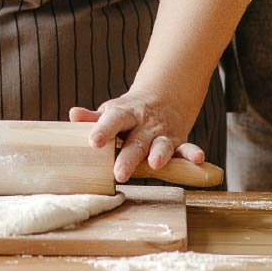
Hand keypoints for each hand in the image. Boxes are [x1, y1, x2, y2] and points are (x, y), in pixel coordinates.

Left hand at [69, 89, 204, 183]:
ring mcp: (162, 133)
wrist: (163, 97)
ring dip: (160, 154)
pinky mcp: (178, 142)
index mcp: (124, 114)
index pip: (112, 121)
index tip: (93, 142)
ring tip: (155, 164)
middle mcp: (144, 124)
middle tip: (119, 174)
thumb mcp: (112, 111)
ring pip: (161, 144)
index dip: (102, 130)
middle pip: (135, 140)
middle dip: (128, 157)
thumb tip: (73, 115)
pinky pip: (186, 148)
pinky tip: (198, 159)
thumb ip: (94, 118)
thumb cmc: (128, 112)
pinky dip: (193, 153)